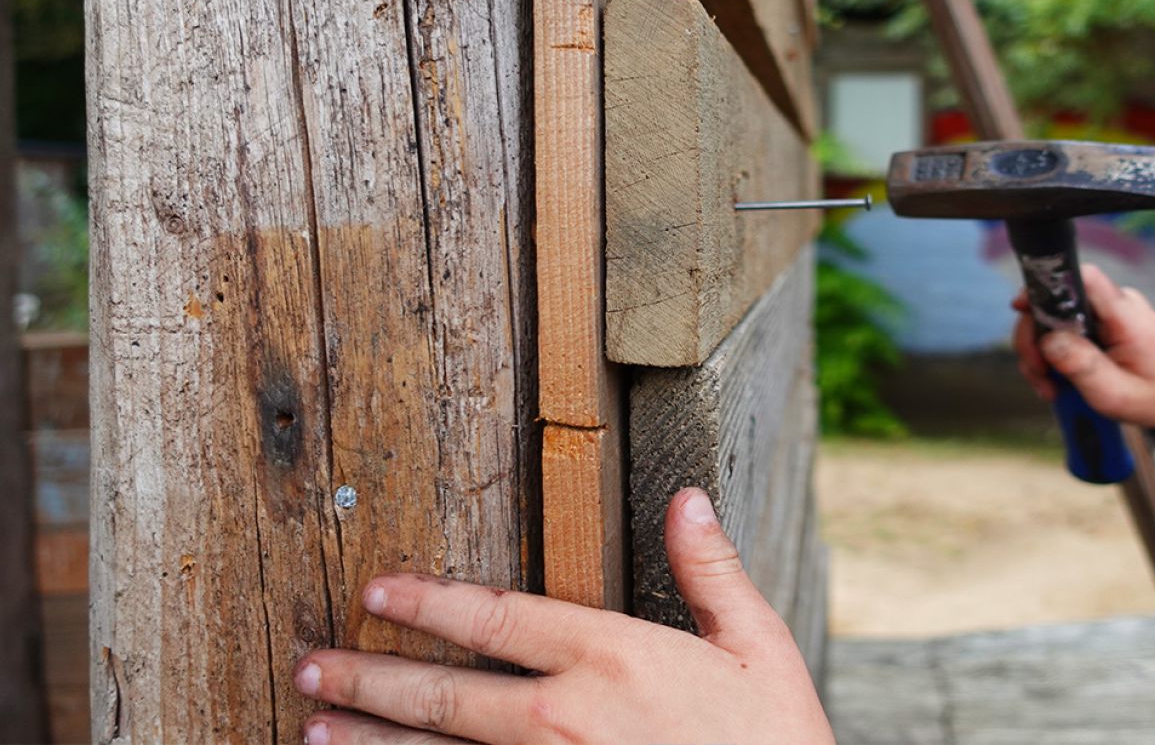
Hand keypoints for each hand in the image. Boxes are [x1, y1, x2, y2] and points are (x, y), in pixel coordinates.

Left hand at [294, 487, 834, 744]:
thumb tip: (688, 499)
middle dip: (370, 678)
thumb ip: (712, 571)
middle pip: (446, 694)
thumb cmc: (777, 742)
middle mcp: (568, 717)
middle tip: (312, 668)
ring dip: (369, 743)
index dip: (430, 602)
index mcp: (614, 657)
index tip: (379, 593)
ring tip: (313, 730)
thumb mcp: (759, 647)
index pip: (500, 618)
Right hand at [1012, 264, 1154, 453]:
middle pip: (1058, 302)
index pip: (1085, 278)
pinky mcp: (1103, 324)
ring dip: (1042, 352)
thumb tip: (1048, 340)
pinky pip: (1066, 328)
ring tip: (1049, 386)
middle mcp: (1118, 306)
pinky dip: (1054, 354)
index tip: (1021, 307)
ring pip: (1056, 318)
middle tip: (1038, 374)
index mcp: (1128, 317)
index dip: (1048, 285)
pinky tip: (1057, 380)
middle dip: (1036, 338)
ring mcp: (1110, 314)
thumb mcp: (1116, 395)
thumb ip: (1082, 366)